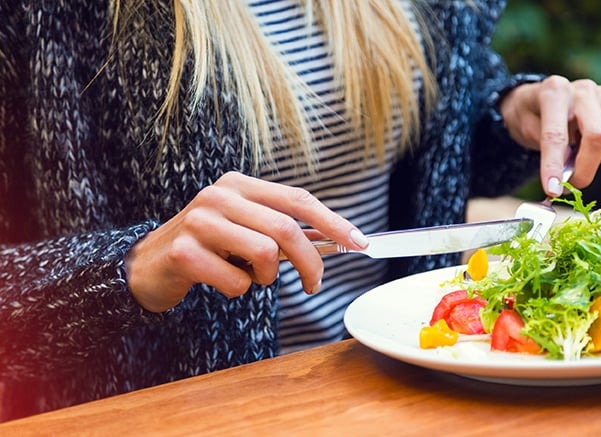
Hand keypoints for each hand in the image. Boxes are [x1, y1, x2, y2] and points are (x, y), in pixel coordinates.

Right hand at [124, 172, 367, 311]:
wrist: (148, 264)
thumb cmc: (207, 246)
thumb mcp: (242, 227)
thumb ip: (279, 228)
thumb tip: (334, 240)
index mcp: (239, 184)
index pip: (297, 199)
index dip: (333, 221)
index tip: (359, 243)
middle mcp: (219, 195)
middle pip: (286, 229)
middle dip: (310, 262)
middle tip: (313, 284)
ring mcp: (199, 221)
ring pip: (265, 254)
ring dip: (266, 278)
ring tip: (249, 276)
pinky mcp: (185, 252)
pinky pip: (237, 282)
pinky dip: (238, 290)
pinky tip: (220, 282)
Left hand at [499, 75, 600, 195]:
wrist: (543, 98)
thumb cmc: (532, 116)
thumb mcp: (525, 131)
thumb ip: (545, 150)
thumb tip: (564, 177)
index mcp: (554, 91)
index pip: (556, 135)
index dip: (554, 165)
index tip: (552, 190)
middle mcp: (583, 89)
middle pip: (597, 137)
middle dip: (584, 169)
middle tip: (569, 186)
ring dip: (594, 160)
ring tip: (575, 153)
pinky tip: (588, 143)